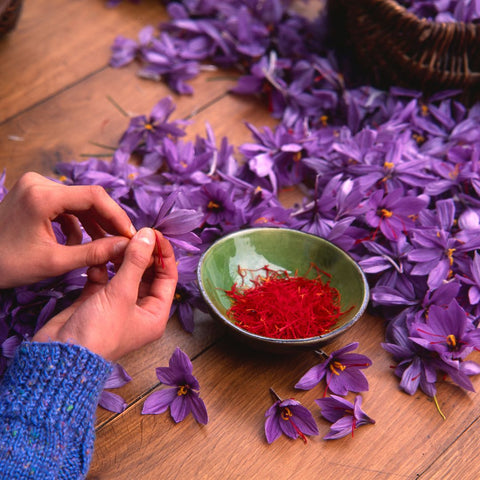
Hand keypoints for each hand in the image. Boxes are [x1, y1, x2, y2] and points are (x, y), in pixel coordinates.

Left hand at [0, 172, 135, 288]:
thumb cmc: (8, 265)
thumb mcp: (55, 262)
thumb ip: (94, 253)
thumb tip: (126, 247)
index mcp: (42, 196)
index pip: (94, 196)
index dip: (117, 216)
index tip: (131, 235)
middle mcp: (39, 183)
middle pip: (88, 198)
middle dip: (107, 221)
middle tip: (123, 242)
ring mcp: (35, 186)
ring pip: (79, 202)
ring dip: (93, 224)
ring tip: (103, 246)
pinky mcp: (34, 194)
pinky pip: (66, 206)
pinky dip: (76, 223)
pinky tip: (77, 243)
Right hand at [33, 228, 177, 360]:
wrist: (60, 356)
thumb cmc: (98, 332)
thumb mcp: (122, 294)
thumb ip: (136, 262)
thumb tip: (149, 235)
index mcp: (155, 314)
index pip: (168, 277)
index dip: (163, 254)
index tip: (154, 233)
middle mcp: (139, 310)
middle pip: (147, 274)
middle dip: (140, 254)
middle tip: (131, 235)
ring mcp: (117, 305)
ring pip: (124, 274)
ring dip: (120, 258)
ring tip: (114, 243)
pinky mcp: (96, 301)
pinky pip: (104, 279)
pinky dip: (101, 269)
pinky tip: (96, 261)